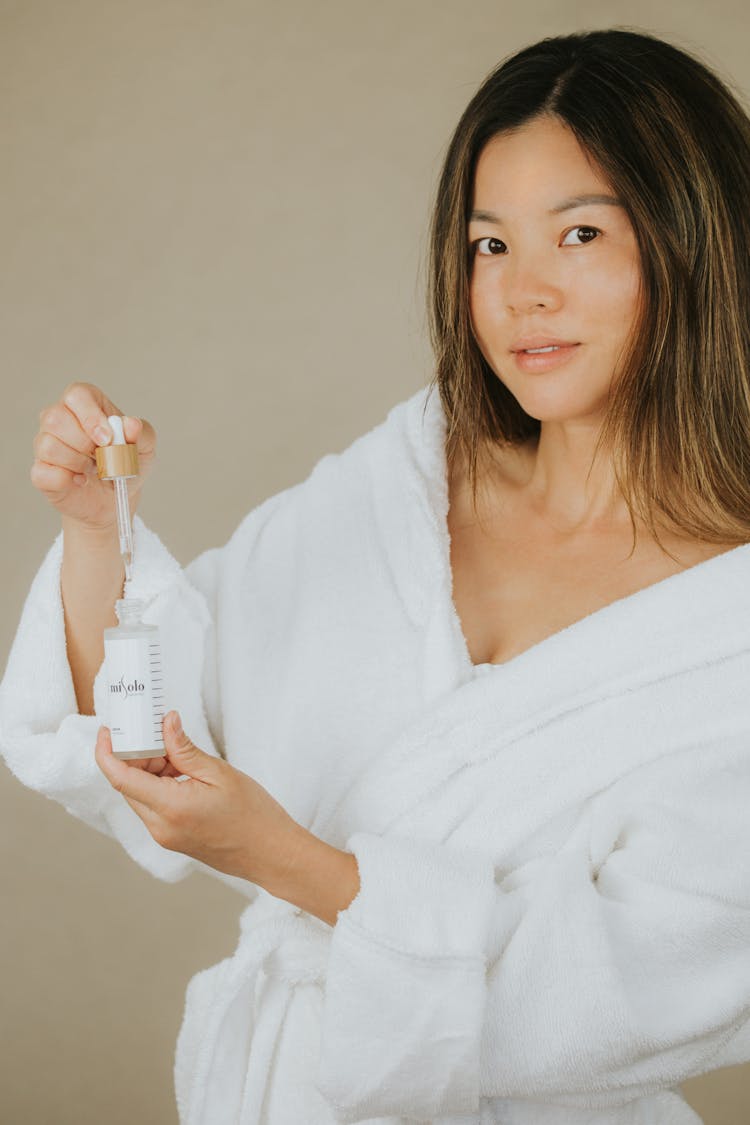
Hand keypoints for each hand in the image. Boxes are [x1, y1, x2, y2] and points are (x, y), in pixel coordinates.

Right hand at [31, 381, 156, 532]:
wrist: (117, 499)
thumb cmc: (126, 465)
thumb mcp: (144, 448)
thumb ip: (143, 433)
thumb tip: (131, 424)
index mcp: (86, 404)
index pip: (77, 395)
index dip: (90, 416)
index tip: (107, 439)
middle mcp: (60, 419)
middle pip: (56, 418)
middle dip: (84, 443)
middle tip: (101, 457)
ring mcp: (46, 444)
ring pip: (49, 446)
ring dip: (78, 463)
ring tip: (93, 469)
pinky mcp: (41, 471)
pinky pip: (42, 472)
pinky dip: (67, 480)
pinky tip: (80, 481)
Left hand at [94, 711, 304, 889]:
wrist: (271, 853)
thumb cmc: (253, 814)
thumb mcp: (219, 772)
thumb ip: (185, 749)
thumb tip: (165, 722)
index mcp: (170, 808)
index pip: (120, 778)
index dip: (106, 752)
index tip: (107, 730)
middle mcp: (160, 827)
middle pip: (128, 786)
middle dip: (135, 756)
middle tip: (156, 733)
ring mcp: (164, 836)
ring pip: (140, 796)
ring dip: (149, 772)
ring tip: (178, 754)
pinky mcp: (172, 839)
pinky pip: (153, 808)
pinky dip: (159, 786)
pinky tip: (183, 773)